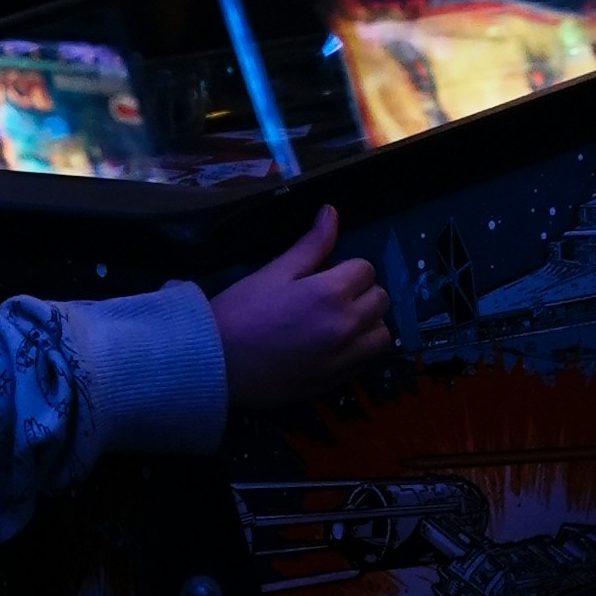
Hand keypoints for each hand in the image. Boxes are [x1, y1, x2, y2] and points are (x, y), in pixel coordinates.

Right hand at [210, 206, 387, 416]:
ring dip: (367, 323)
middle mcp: (346, 327)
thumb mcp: (274, 272)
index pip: (365, 269)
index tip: (322, 274)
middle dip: (360, 292)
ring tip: (338, 322)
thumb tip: (331, 213)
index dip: (346, 267)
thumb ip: (311, 245)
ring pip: (381, 334)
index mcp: (331, 294)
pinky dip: (359, 349)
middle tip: (329, 296)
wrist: (214, 364)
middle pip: (379, 300)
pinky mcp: (335, 382)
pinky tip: (332, 346)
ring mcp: (343, 359)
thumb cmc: (240, 312)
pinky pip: (366, 361)